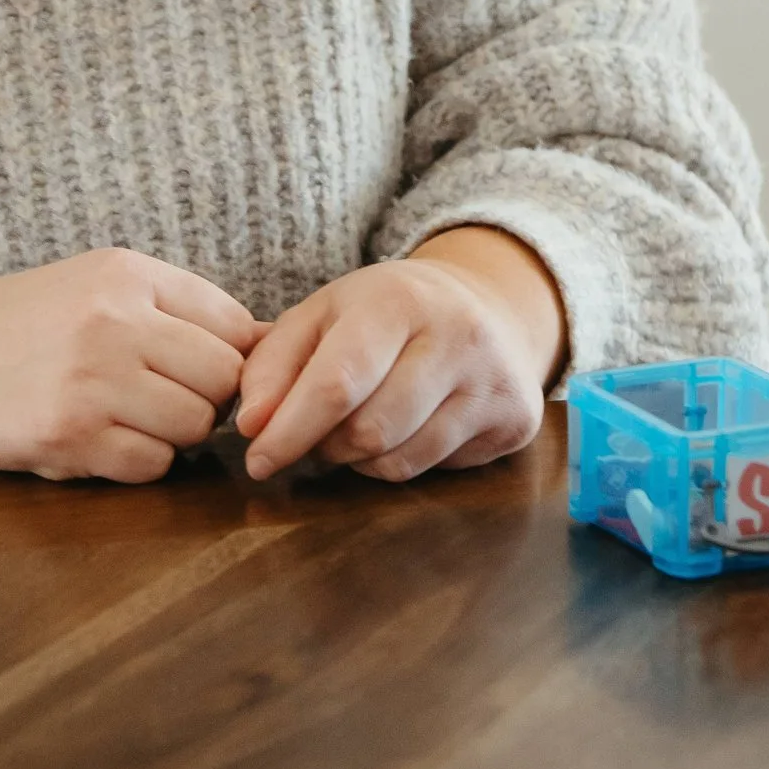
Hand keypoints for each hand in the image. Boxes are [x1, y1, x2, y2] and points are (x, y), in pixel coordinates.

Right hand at [0, 250, 256, 482]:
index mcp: (128, 274)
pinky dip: (139, 463)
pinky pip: (153, 465)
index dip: (232, 360)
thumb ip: (179, 309)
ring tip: (130, 419)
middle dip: (207, 400)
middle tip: (164, 401)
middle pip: (225, 379)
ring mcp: (93, 380)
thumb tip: (273, 345)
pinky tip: (102, 442)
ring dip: (174, 435)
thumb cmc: (28, 326)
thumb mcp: (99, 286)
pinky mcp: (70, 435)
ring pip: (195, 426)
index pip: (236, 326)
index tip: (201, 374)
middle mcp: (115, 320)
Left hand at [237, 231, 561, 484]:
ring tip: (356, 425)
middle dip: (325, 445)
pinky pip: (434, 469)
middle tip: (315, 432)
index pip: (338, 382)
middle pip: (368, 431)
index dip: (290, 430)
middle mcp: (456, 336)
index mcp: (398, 300)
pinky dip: (398, 462)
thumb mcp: (321, 315)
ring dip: (359, 459)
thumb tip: (253, 426)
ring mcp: (492, 380)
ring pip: (400, 460)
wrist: (485, 305)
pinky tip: (400, 430)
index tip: (258, 459)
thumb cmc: (385, 314)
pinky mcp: (514, 419)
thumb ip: (273, 365)